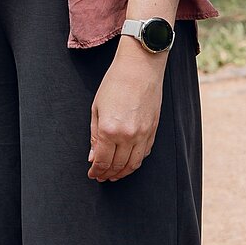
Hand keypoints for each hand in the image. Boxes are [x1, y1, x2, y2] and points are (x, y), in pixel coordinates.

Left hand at [89, 44, 164, 180]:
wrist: (140, 67)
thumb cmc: (115, 83)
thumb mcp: (97, 108)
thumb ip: (95, 135)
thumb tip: (93, 157)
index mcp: (109, 129)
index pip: (102, 161)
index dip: (96, 171)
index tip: (92, 174)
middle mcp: (128, 135)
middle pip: (118, 166)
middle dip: (108, 174)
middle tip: (101, 176)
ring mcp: (143, 134)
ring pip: (133, 164)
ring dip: (123, 172)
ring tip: (114, 174)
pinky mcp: (153, 131)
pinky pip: (145, 153)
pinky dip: (135, 161)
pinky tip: (128, 162)